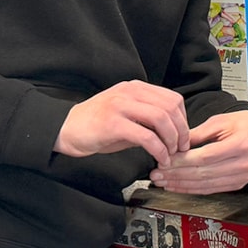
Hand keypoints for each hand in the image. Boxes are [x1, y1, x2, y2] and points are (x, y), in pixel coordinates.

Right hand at [54, 80, 188, 166]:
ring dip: (172, 140)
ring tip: (171, 154)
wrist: (65, 129)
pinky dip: (159, 150)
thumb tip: (174, 132)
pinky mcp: (113, 124)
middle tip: (182, 148)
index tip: (183, 136)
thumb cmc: (97, 125)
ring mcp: (121, 106)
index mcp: (135, 88)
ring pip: (161, 119)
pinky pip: (146, 136)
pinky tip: (160, 159)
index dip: (183, 119)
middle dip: (182, 131)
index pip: (172, 99)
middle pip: (170, 107)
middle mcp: (130, 92)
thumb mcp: (126, 115)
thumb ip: (148, 118)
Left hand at [149, 107, 247, 194]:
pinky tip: (179, 186)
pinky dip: (193, 189)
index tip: (163, 161)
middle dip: (176, 175)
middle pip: (204, 173)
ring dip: (181, 185)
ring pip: (206, 185)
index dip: (182, 162)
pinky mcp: (239, 184)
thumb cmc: (244, 123)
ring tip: (163, 182)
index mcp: (241, 143)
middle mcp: (244, 163)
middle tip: (157, 174)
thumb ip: (197, 135)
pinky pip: (212, 189)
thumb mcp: (220, 121)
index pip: (205, 157)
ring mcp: (243, 176)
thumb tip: (173, 146)